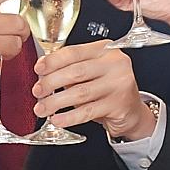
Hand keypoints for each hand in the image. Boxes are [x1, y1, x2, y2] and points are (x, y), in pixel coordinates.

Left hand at [32, 41, 156, 139]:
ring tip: (42, 108)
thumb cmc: (109, 89)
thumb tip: (43, 73)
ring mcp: (119, 84)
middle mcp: (115, 64)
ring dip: (56, 101)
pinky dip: (69, 117)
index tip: (38, 69)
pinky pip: (88, 111)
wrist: (132, 111)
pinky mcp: (118, 104)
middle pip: (75, 72)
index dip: (53, 61)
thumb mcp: (92, 72)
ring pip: (79, 92)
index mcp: (105, 50)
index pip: (74, 52)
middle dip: (51, 83)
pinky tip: (58, 119)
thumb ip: (72, 68)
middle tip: (38, 91)